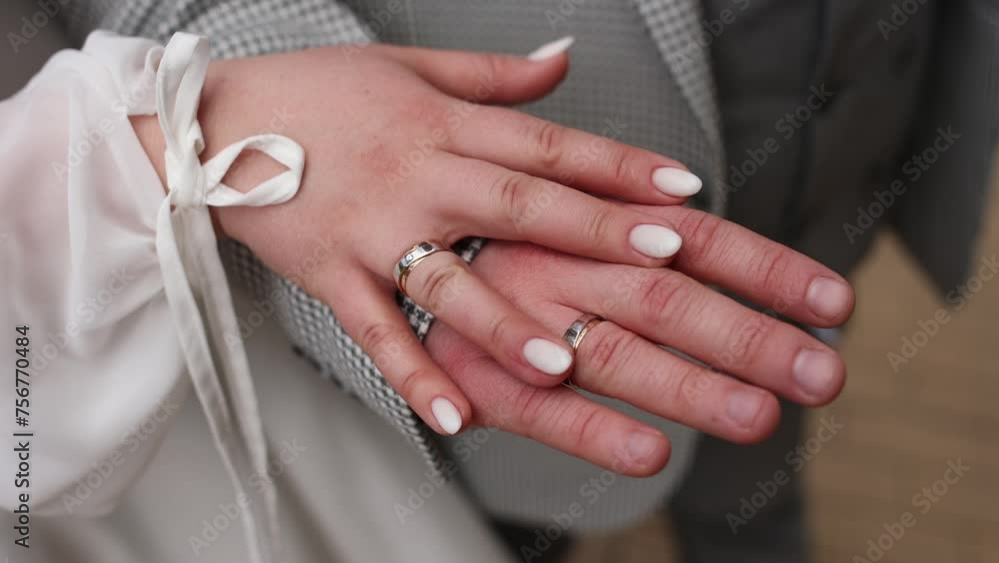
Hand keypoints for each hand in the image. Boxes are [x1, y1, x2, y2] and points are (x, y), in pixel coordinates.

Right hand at [134, 43, 705, 435]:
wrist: (212, 123)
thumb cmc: (319, 95)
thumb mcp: (410, 68)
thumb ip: (494, 76)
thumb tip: (566, 59)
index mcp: (443, 125)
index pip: (545, 144)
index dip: (615, 164)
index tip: (680, 187)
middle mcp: (416, 177)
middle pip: (517, 205)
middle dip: (592, 229)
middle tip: (662, 256)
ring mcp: (371, 231)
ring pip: (445, 279)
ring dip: (503, 319)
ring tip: (558, 360)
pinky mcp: (329, 277)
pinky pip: (373, 331)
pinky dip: (411, 373)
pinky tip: (452, 417)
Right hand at [424, 206, 854, 475]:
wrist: (331, 182)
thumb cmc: (456, 196)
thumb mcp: (535, 181)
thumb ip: (612, 192)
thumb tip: (694, 195)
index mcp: (572, 212)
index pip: (689, 237)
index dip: (764, 268)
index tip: (834, 302)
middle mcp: (544, 258)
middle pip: (661, 297)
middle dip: (749, 337)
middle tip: (822, 374)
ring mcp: (496, 309)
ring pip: (601, 353)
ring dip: (682, 387)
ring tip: (753, 417)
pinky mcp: (458, 364)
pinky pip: (523, 406)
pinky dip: (578, 429)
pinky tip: (643, 456)